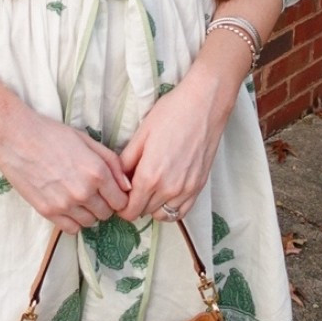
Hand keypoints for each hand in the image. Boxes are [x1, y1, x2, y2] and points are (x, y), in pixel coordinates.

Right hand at [0, 98, 129, 233]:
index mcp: (97, 172)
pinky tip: (68, 206)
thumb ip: (112, 163)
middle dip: (105, 204)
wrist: (16, 138)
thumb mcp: (87, 140)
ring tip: (79, 197)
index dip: (119, 196)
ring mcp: (65, 204)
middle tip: (94, 192)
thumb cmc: (52, 134)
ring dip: (89, 213)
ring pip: (90, 222)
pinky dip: (73, 221)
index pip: (121, 201)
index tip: (112, 192)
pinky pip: (71, 229)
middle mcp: (84, 191)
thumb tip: (127, 185)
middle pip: (107, 213)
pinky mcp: (48, 212)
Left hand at [118, 71, 237, 222]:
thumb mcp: (141, 134)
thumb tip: (117, 180)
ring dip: (152, 207)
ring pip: (162, 215)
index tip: (118, 194)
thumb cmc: (171, 113)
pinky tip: (165, 192)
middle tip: (131, 187)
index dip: (120, 205)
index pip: (129, 210)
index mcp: (150, 176)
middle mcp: (169, 189)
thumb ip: (126, 162)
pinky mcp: (199, 186)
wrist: (204, 105)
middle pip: (143, 212)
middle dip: (134, 204)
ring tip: (148, 188)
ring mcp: (186, 190)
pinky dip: (170, 207)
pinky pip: (181, 212)